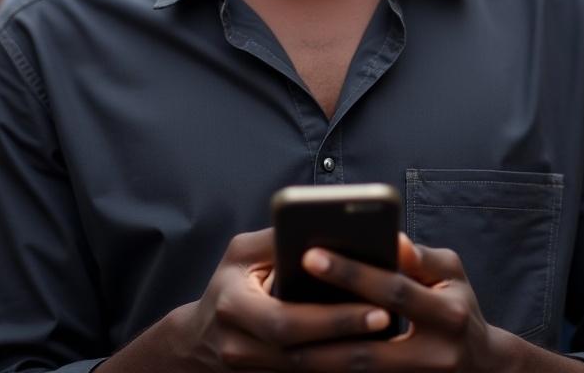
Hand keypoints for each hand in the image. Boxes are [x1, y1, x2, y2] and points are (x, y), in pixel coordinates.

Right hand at [156, 229, 390, 371]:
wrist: (197, 339)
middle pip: (301, 355)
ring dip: (347, 359)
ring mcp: (251, 372)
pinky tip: (364, 355)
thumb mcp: (241, 253)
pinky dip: (334, 369)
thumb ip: (275, 239)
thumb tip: (321, 225)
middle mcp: (239, 346)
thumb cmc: (228, 283)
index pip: (285, 319)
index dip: (330, 318)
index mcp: (233, 306)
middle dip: (347, 337)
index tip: (371, 301)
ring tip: (386, 337)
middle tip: (386, 318)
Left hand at [285, 234, 509, 371]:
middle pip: (369, 345)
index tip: (310, 254)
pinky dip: (332, 372)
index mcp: (449, 314)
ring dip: (320, 358)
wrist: (485, 367)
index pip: (393, 290)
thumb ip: (420, 257)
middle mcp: (437, 355)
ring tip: (279, 337)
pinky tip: (301, 360)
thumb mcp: (451, 274)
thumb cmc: (460, 304)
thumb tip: (392, 239)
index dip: (351, 273)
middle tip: (280, 300)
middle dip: (323, 323)